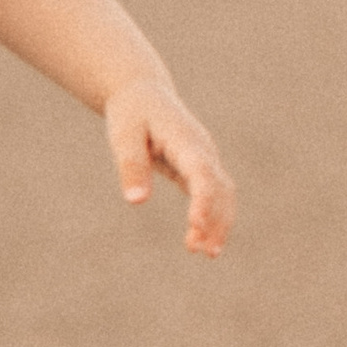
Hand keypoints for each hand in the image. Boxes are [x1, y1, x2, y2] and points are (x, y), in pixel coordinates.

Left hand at [103, 80, 234, 255]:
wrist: (143, 93)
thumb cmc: (131, 112)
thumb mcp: (123, 135)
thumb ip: (131, 166)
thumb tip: (136, 202)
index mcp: (184, 139)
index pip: (201, 172)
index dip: (202, 200)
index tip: (195, 225)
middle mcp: (203, 149)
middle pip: (219, 187)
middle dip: (214, 219)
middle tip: (200, 251)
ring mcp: (205, 158)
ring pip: (223, 194)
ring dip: (219, 223)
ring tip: (206, 254)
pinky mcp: (200, 168)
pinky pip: (214, 195)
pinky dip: (213, 217)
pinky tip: (203, 241)